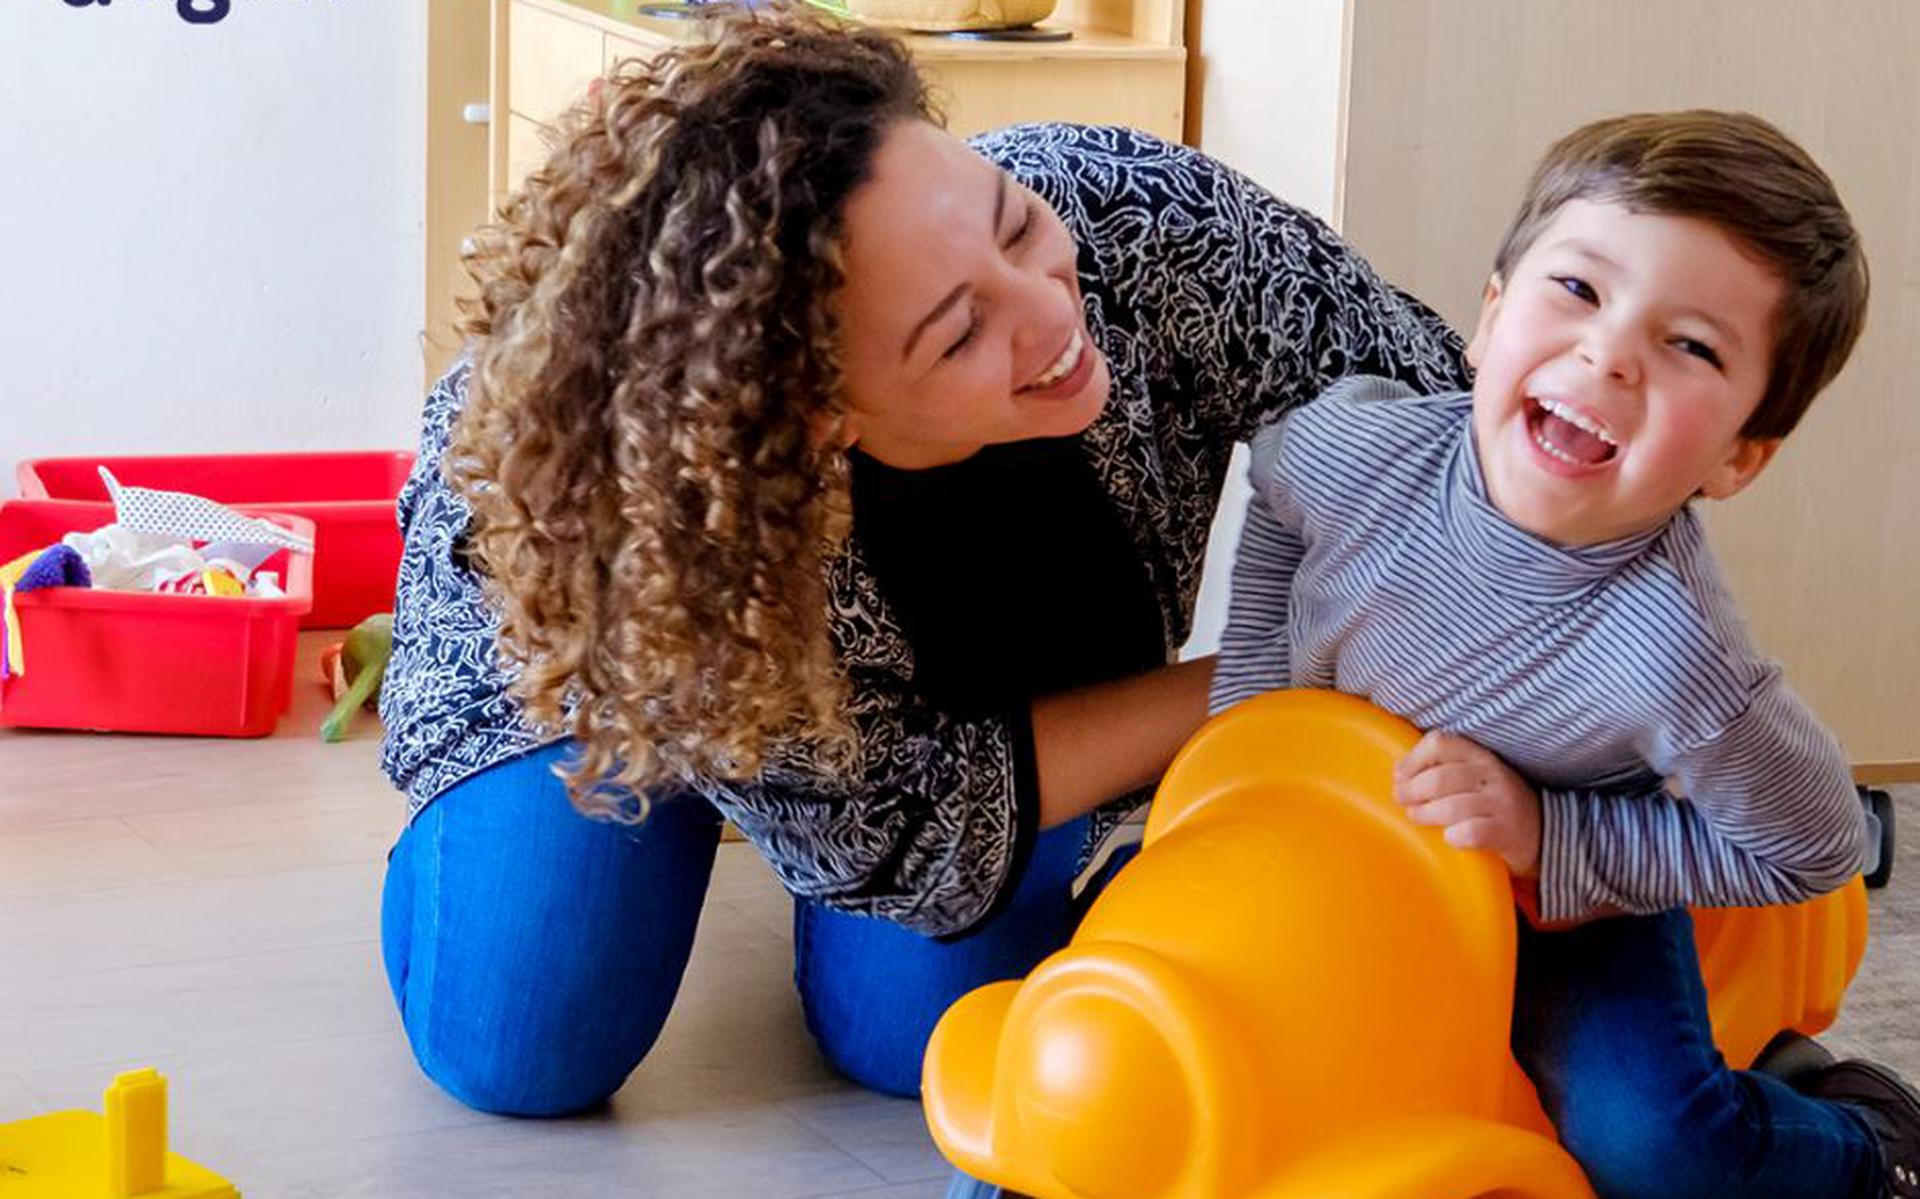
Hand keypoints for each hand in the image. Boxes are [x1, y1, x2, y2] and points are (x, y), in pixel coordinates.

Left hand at [1394, 731, 1541, 877]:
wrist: (1541, 833)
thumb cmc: (1493, 803)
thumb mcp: (1475, 776)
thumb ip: (1445, 768)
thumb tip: (1398, 777)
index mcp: (1480, 756)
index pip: (1440, 743)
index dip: (1412, 759)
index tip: (1398, 778)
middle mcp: (1493, 774)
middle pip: (1438, 778)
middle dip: (1411, 792)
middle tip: (1403, 802)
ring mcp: (1502, 803)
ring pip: (1450, 807)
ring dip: (1424, 814)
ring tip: (1417, 817)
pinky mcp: (1507, 832)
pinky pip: (1470, 833)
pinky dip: (1453, 836)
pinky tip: (1450, 837)